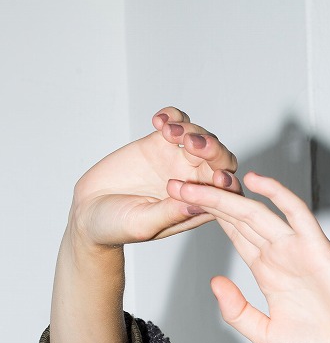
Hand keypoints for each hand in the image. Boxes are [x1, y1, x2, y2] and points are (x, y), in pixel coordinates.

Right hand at [69, 106, 241, 248]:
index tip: (218, 178)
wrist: (89, 210)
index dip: (228, 183)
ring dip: (191, 130)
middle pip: (220, 160)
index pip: (226, 193)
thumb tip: (200, 202)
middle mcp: (195, 182)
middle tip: (192, 144)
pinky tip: (158, 121)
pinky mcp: (159, 143)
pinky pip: (176, 121)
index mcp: (199, 206)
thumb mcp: (143, 223)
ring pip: (201, 136)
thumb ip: (170, 212)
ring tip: (168, 132)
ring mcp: (178, 160)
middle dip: (212, 149)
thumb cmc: (117, 226)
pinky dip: (172, 116)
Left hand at [173, 171, 329, 342]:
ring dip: (226, 197)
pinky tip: (254, 180)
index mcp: (269, 273)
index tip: (179, 205)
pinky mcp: (318, 247)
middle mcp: (281, 255)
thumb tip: (216, 282)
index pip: (233, 235)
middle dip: (206, 201)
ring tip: (195, 183)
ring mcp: (298, 248)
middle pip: (237, 219)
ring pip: (257, 212)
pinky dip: (277, 193)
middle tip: (174, 184)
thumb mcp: (266, 335)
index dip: (207, 218)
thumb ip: (238, 312)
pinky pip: (296, 213)